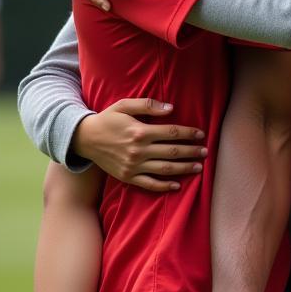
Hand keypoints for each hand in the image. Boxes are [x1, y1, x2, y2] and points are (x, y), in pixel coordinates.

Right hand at [71, 99, 206, 190]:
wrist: (84, 139)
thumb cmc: (107, 119)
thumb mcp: (124, 105)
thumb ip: (148, 105)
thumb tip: (171, 109)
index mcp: (140, 131)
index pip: (173, 132)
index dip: (189, 133)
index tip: (202, 134)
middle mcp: (139, 150)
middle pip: (173, 151)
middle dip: (192, 152)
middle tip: (206, 152)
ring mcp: (133, 165)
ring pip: (165, 168)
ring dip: (184, 168)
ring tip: (199, 167)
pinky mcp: (127, 177)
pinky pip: (149, 184)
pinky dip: (164, 186)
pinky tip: (177, 185)